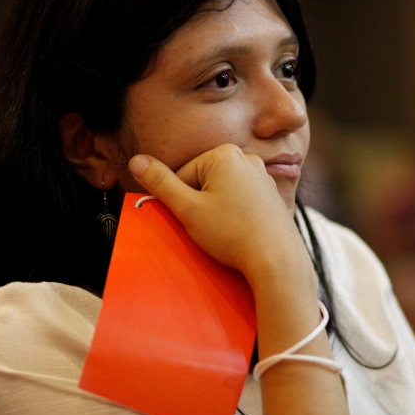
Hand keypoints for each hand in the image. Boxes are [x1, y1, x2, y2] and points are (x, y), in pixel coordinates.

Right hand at [127, 145, 312, 289]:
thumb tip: (137, 160)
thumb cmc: (233, 233)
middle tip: (210, 228)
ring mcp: (263, 177)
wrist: (277, 259)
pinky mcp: (271, 197)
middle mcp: (247, 159)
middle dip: (200, 205)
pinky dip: (236, 217)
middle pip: (204, 182)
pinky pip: (242, 202)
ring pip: (223, 193)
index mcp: (225, 154)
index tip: (192, 220)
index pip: (184, 175)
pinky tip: (239, 233)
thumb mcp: (188, 209)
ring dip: (217, 212)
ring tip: (226, 233)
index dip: (181, 202)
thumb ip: (160, 183)